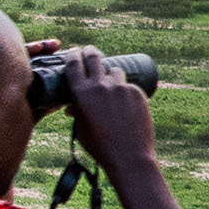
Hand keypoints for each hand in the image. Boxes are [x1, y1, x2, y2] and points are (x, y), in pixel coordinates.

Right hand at [59, 46, 159, 170]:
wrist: (128, 156)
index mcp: (81, 93)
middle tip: (90, 51)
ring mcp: (120, 88)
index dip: (73, 54)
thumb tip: (71, 105)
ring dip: (111, 76)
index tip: (74, 51)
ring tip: (111, 89)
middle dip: (90, 52)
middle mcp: (100, 86)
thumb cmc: (100, 146)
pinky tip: (126, 108)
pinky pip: (129, 86)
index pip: (73, 63)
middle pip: (94, 57)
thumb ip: (76, 112)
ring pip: (115, 71)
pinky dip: (126, 93)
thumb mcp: (80, 128)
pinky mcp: (137, 92)